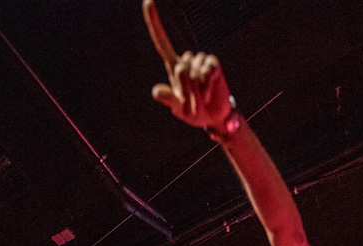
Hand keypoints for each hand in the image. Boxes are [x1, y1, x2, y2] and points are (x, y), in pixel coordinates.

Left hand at [142, 0, 232, 133]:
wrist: (214, 117)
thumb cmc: (194, 112)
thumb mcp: (178, 109)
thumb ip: (169, 99)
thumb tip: (156, 92)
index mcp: (173, 67)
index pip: (161, 42)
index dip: (155, 23)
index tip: (148, 1)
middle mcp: (186, 60)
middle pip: (181, 68)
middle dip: (187, 89)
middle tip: (192, 100)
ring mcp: (200, 61)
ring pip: (194, 71)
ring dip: (198, 89)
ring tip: (201, 97)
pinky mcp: (213, 65)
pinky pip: (208, 69)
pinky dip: (208, 84)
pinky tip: (209, 91)